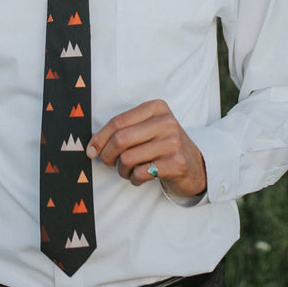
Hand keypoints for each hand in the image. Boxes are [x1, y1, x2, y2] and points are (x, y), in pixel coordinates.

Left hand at [87, 100, 206, 197]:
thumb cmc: (163, 146)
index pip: (118, 122)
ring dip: (122, 170)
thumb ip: (124, 130)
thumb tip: (92, 145)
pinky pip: (141, 173)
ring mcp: (173, 142)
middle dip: (107, 155)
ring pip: (128, 158)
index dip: (100, 138)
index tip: (91, 150)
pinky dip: (134, 179)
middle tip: (108, 163)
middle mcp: (166, 122)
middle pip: (121, 139)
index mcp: (156, 107)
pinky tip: (139, 177)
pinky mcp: (177, 163)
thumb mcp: (148, 129)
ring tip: (128, 171)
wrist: (196, 165)